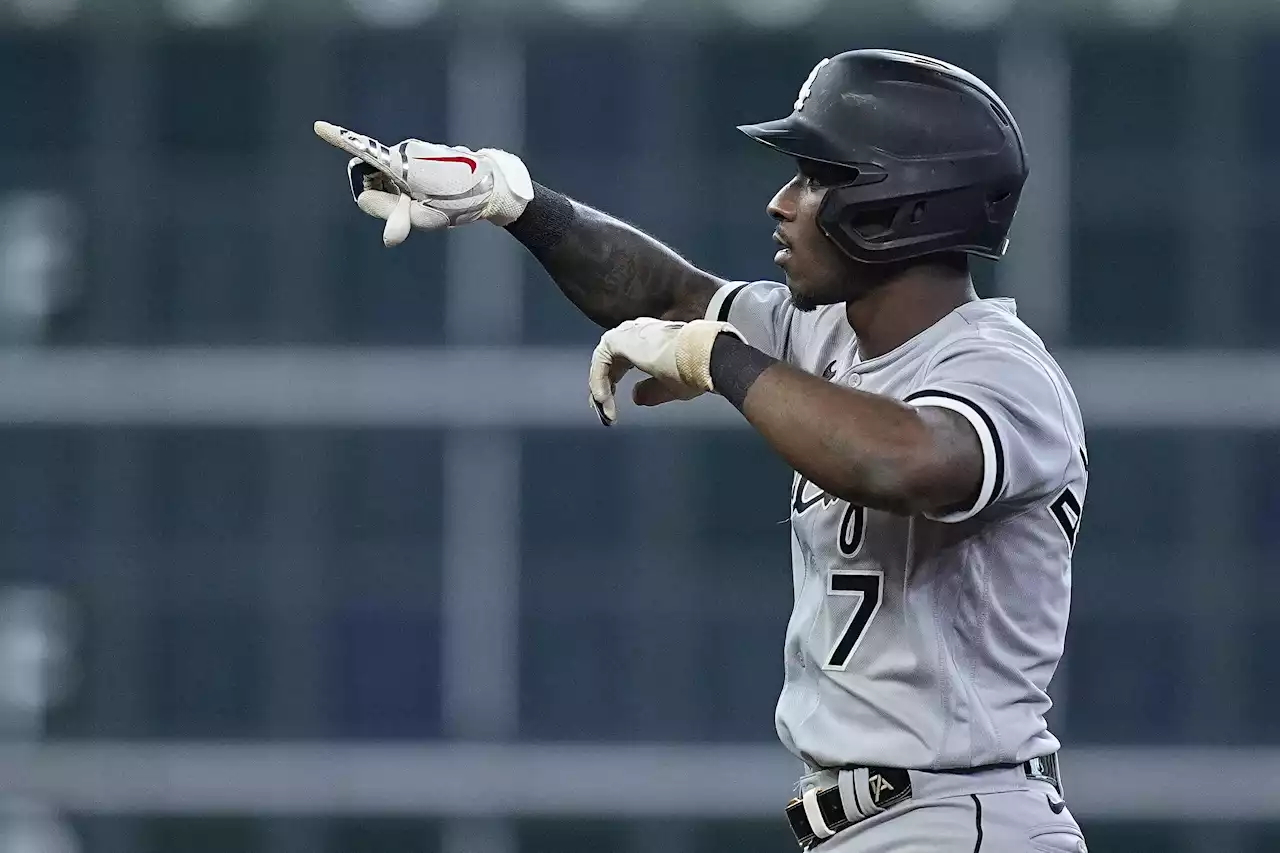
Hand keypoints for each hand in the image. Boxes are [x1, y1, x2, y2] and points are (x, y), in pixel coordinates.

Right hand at [314, 120, 534, 246]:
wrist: (490, 186)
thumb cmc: (458, 202)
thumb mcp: (427, 217)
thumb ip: (398, 218)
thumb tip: (384, 230)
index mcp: (402, 163)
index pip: (364, 152)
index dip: (339, 140)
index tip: (318, 127)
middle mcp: (404, 153)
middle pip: (370, 177)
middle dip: (380, 197)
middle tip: (407, 212)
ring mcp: (411, 153)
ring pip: (386, 179)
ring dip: (396, 195)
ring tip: (427, 202)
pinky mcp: (418, 157)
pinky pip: (398, 177)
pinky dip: (405, 191)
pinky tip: (429, 196)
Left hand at [588, 318, 745, 425]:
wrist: (703, 355)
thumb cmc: (695, 368)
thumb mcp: (669, 386)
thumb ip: (650, 391)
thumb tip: (635, 397)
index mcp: (651, 339)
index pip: (623, 360)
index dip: (615, 383)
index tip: (612, 405)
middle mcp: (637, 332)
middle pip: (610, 361)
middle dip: (605, 387)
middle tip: (603, 410)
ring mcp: (627, 334)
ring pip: (603, 362)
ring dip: (602, 388)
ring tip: (606, 411)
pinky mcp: (618, 340)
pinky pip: (600, 364)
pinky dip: (599, 383)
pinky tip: (604, 401)